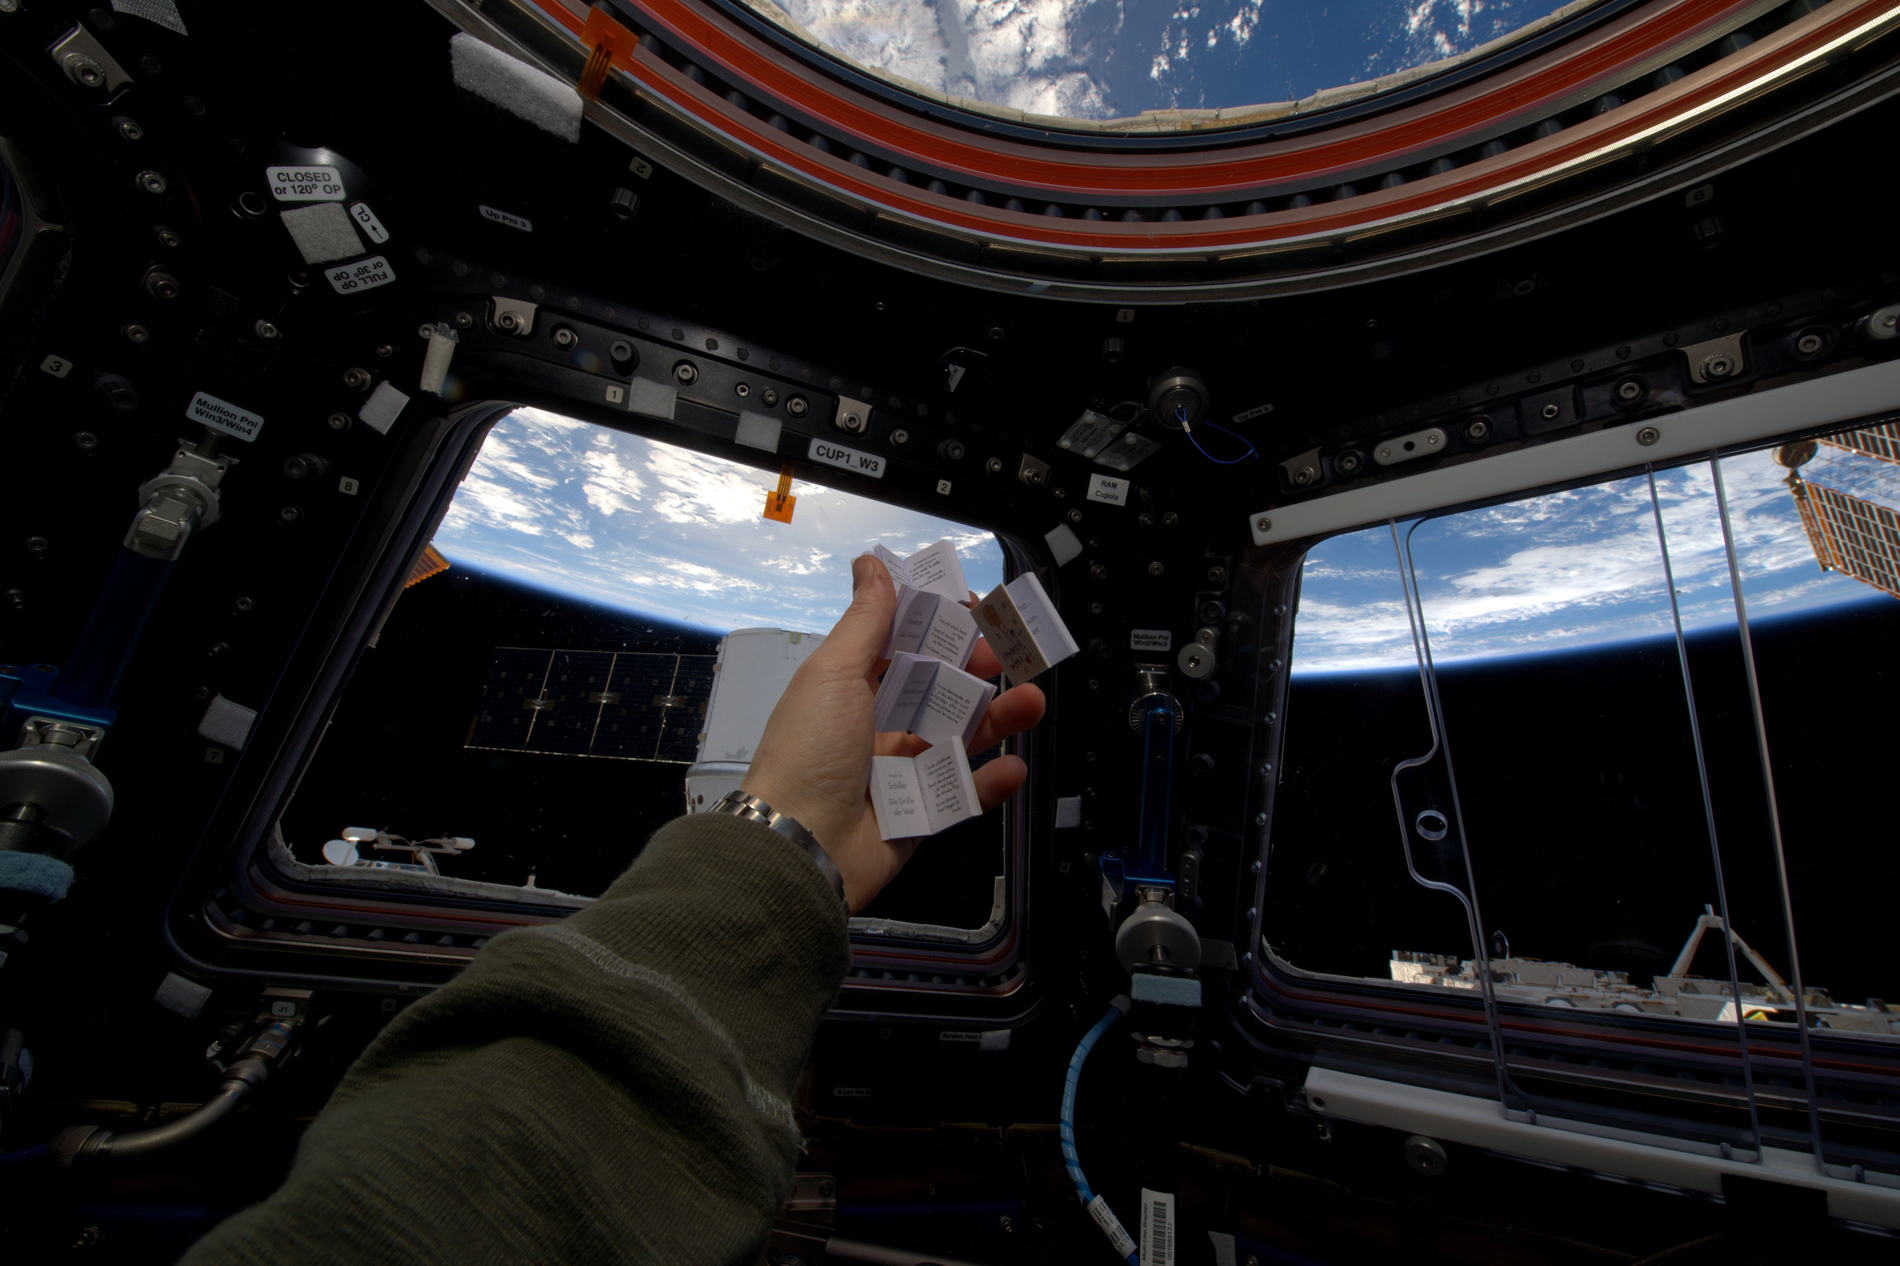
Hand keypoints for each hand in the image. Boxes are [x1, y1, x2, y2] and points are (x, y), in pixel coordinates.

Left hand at [740, 556, 1045, 912]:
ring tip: (1032, 702)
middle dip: (976, 671)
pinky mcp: (918, 816)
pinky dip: (989, 783)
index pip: (904, 647)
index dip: (939, 626)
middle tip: (1008, 656)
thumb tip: (871, 564)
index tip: (974, 609)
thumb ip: (864, 621)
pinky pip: (962, 796)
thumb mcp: (834, 673)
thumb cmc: (808, 750)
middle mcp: (875, 727)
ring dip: (997, 720)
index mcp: (851, 689)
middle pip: (938, 691)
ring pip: (958, 739)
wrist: (796, 845)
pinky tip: (1012, 767)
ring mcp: (899, 773)